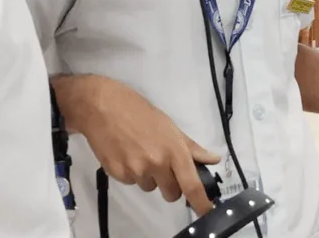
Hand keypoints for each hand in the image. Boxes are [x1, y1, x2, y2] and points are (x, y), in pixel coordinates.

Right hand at [62, 76, 220, 214]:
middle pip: (171, 193)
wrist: (104, 107)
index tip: (206, 211)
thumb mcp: (170, 127)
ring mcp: (136, 171)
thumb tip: (214, 159)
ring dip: (149, 177)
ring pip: (150, 187)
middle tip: (163, 166)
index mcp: (174, 151)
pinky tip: (126, 154)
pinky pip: (131, 182)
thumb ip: (192, 147)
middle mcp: (157, 164)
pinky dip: (132, 173)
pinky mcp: (118, 175)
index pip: (191, 185)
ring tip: (140, 153)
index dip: (201, 203)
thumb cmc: (141, 113)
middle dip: (170, 185)